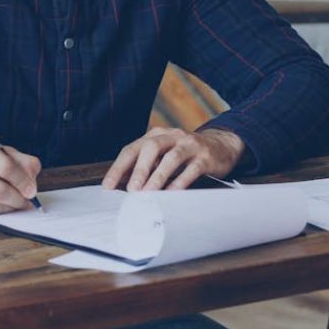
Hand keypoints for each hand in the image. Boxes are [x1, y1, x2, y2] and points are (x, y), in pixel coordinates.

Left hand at [101, 127, 243, 191]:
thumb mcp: (163, 155)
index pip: (132, 149)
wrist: (220, 145)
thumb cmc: (185, 154)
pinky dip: (181, 181)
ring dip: (157, 177)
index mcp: (156, 135)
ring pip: (171, 158)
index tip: (108, 186)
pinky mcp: (205, 156)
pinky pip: (191, 169)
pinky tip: (172, 193)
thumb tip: (123, 186)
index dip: (119, 167)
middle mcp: (171, 136)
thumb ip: (145, 166)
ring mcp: (189, 145)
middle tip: (131, 190)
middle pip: (151, 148)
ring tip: (148, 193)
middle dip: (139, 170)